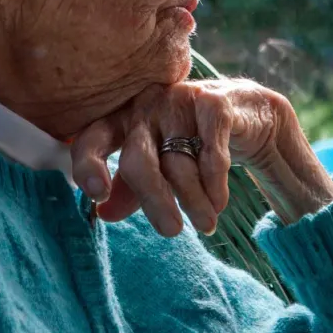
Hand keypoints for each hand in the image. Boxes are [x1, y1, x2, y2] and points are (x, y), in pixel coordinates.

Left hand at [70, 79, 332, 236]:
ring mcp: (178, 100)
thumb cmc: (189, 140)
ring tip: (206, 223)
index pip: (92, 138)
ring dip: (194, 199)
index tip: (97, 195)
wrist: (244, 113)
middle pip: (139, 159)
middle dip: (155, 199)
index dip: (89, 164)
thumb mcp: (156, 165)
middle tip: (171, 231)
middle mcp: (145, 106)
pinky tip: (219, 201)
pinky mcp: (213, 102)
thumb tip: (103, 213)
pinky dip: (215, 181)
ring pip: (179, 162)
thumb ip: (130, 188)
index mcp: (121, 119)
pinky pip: (211, 150)